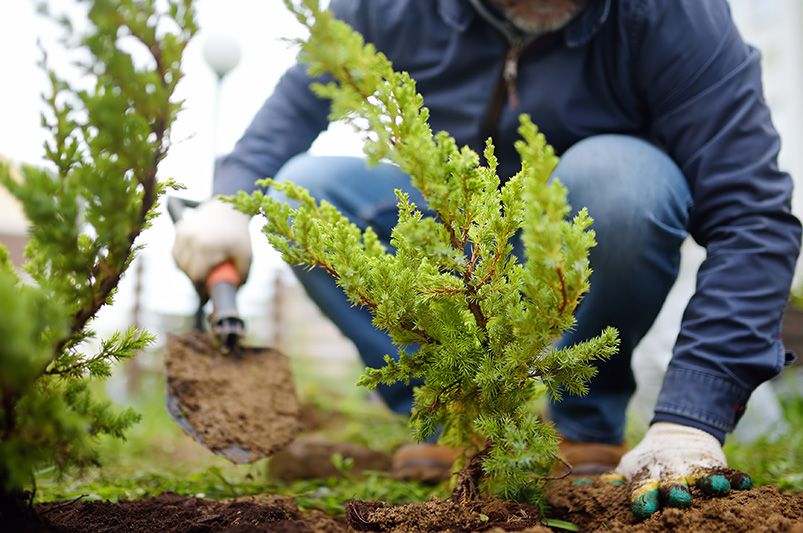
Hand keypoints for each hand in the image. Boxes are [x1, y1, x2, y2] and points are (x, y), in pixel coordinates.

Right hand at [172, 198, 251, 285]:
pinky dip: (182, 260)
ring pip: (178, 262)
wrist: (229, 209)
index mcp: (207, 246)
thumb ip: (241, 276)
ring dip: (187, 271)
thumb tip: (233, 293)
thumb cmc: (239, 235)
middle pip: (186, 271)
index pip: (196, 275)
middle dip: (195, 282)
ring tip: (201, 272)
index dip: (200, 290)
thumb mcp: (246, 256)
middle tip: (205, 286)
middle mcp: (191, 238)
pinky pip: (176, 253)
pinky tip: (194, 260)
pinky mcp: (179, 230)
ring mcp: (183, 233)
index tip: (205, 298)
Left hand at [612, 422, 751, 519]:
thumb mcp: (630, 467)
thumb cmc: (649, 461)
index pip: (643, 487)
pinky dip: (734, 478)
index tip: (642, 507)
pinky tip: (745, 483)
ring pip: (700, 477)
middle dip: (674, 491)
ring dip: (707, 483)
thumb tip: (577, 489)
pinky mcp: (713, 464)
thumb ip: (612, 481)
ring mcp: (693, 468)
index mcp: (647, 475)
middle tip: (678, 498)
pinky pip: (726, 472)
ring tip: (715, 488)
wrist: (676, 433)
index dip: (642, 497)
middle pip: (672, 484)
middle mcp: (670, 473)